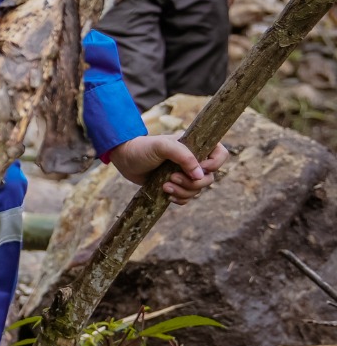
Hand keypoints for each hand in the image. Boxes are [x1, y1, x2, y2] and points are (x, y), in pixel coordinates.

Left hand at [106, 134, 229, 204]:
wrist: (124, 160)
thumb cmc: (143, 148)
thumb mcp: (162, 146)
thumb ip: (183, 156)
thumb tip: (200, 174)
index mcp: (195, 146)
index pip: (220, 154)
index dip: (214, 164)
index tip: (199, 168)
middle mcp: (193, 160)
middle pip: (210, 178)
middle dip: (192, 183)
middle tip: (172, 178)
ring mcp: (184, 174)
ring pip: (198, 190)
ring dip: (183, 192)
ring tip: (164, 186)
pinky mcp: (175, 185)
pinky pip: (188, 198)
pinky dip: (180, 199)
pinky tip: (166, 195)